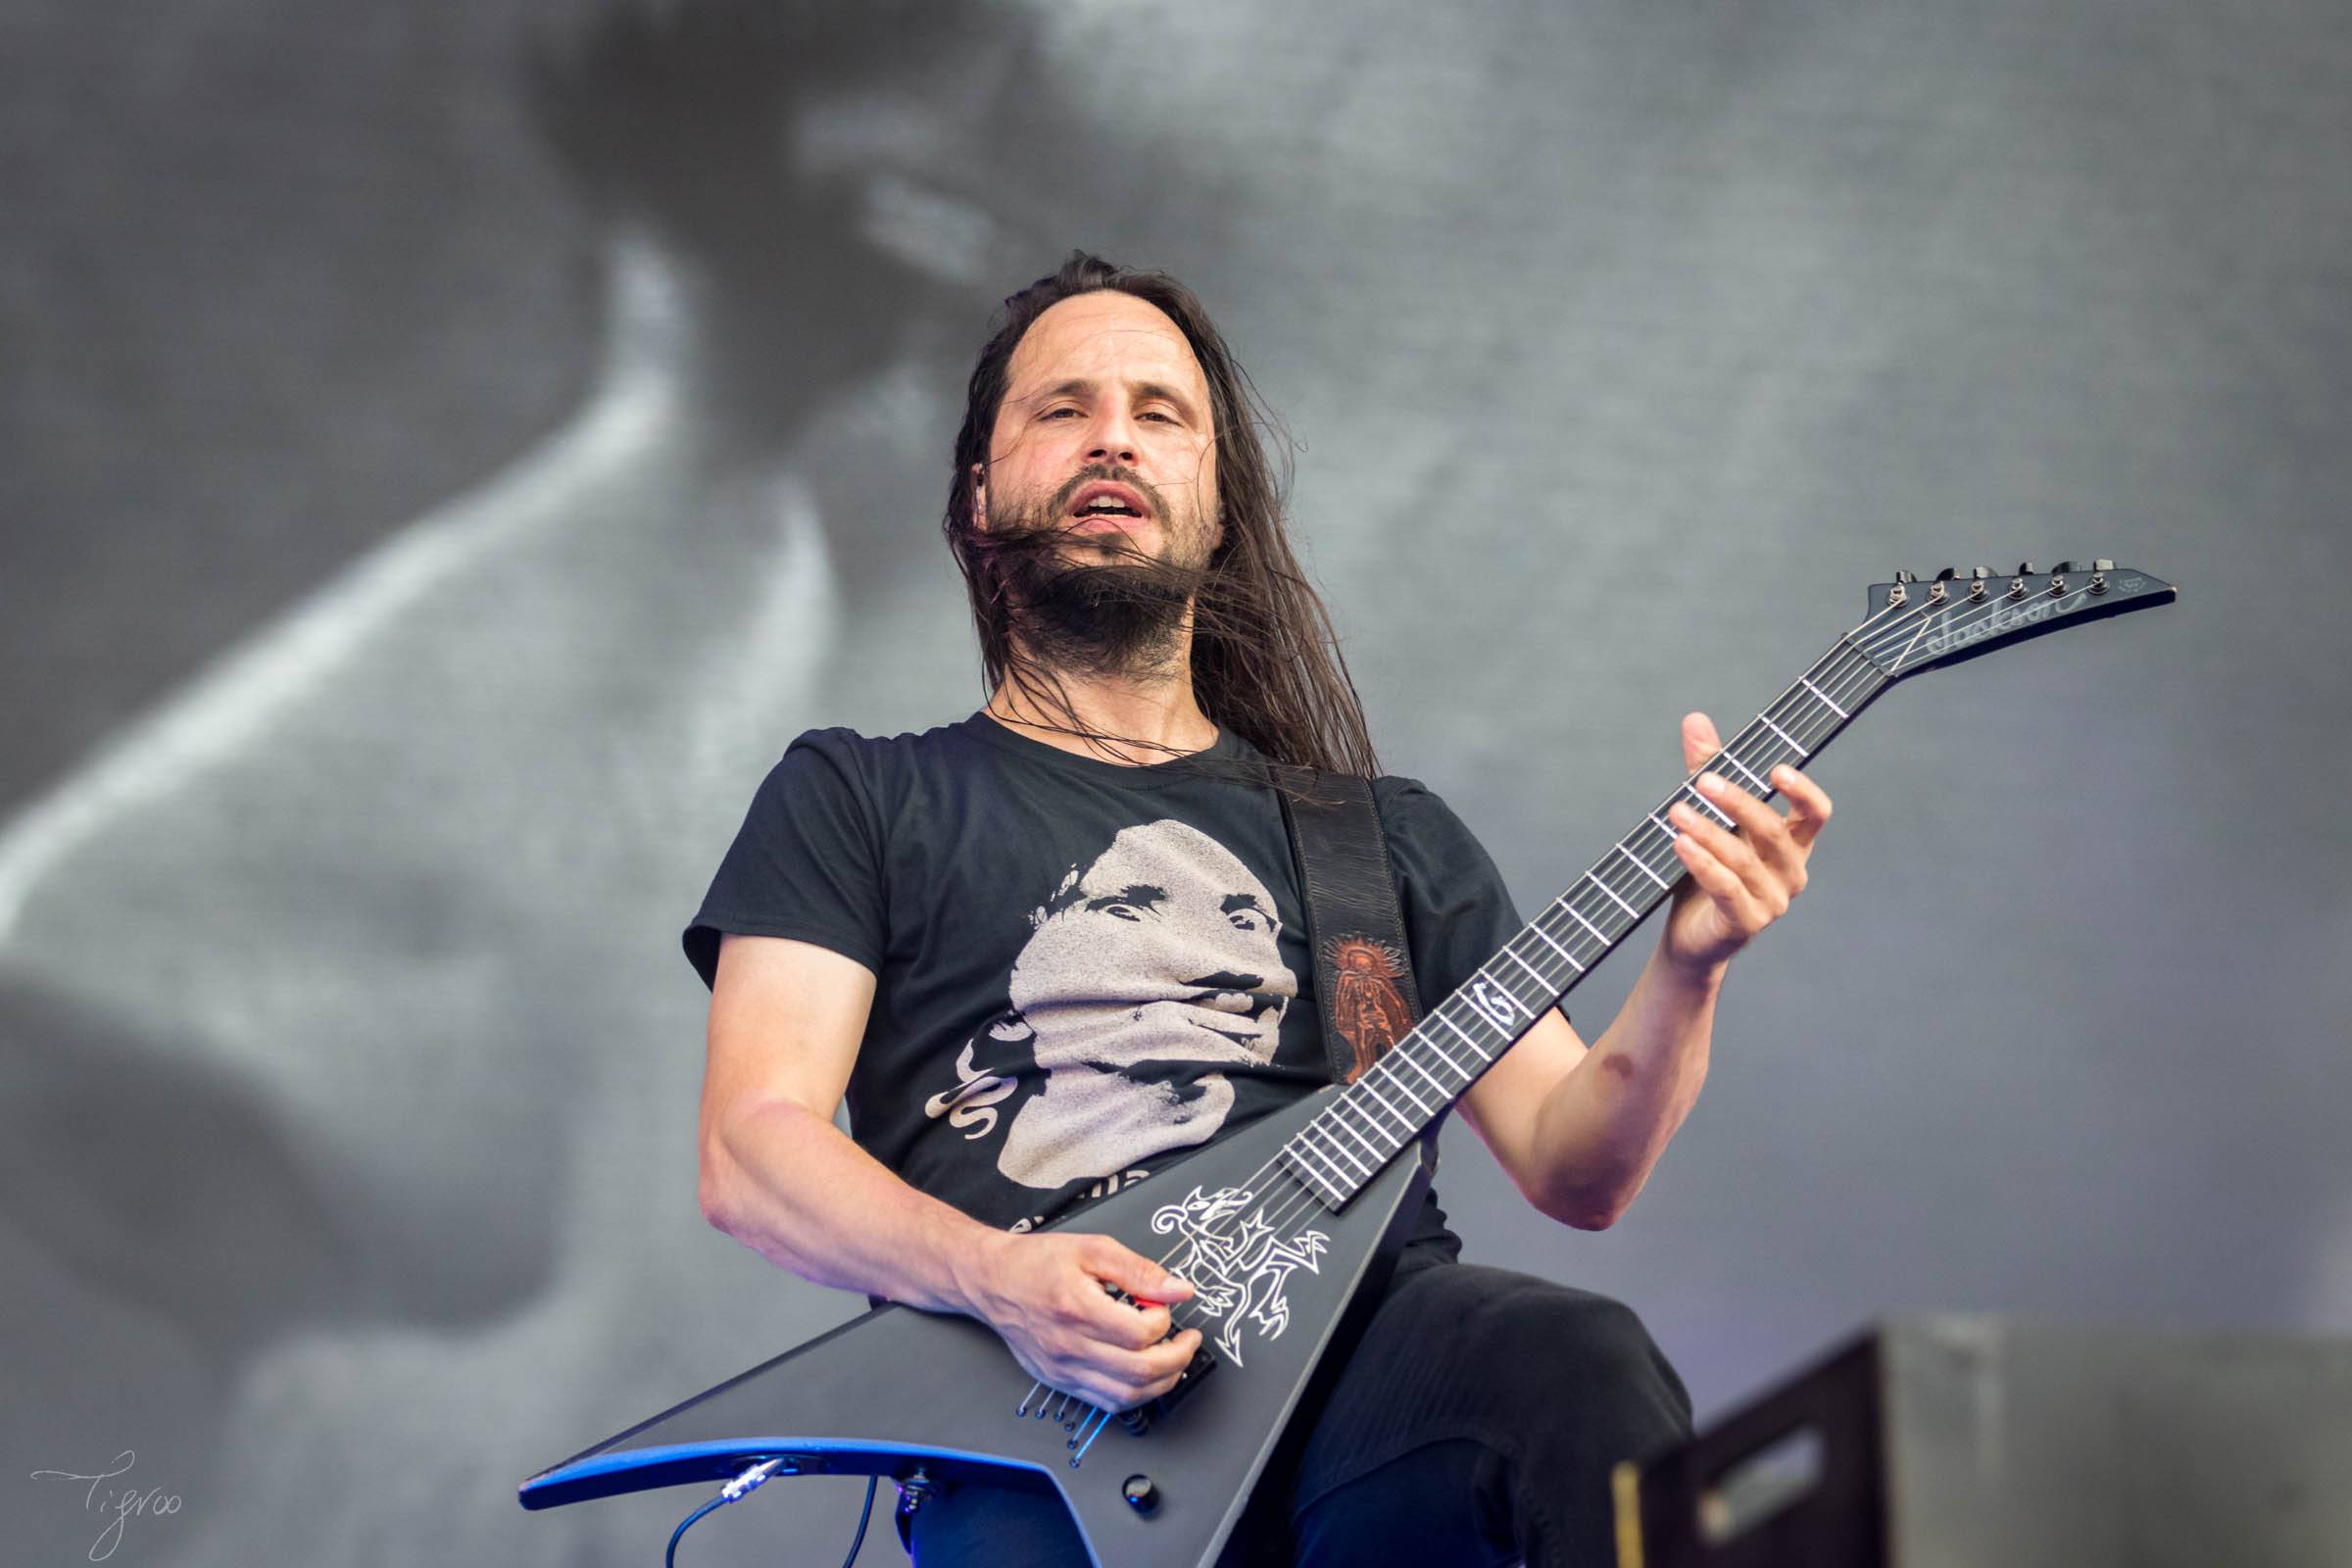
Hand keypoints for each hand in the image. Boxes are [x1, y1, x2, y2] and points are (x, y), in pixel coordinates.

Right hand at [959, 1230, 1201, 1411]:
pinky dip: (1134, 1395)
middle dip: (1178, 1358)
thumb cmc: (1036, 1262)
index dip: (1163, 1320)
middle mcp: (1068, 1346)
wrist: (992, 1280)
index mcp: (1077, 1309)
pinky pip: (1105, 1403)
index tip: (1162, 1304)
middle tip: (1189, 1340)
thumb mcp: (1092, 1249)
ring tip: (1174, 1359)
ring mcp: (1063, 1370)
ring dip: (1162, 1382)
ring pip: (1126, 1396)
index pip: (1139, 1334)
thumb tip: (1178, 1289)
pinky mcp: (1059, 1381)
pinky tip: (1145, 1375)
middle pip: (1139, 1372)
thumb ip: (1139, 1270)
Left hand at [1659, 711, 1831, 977]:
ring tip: (1676, 811)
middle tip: (1701, 780)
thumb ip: (1707, 769)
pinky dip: (1703, 863)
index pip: (1816, 814)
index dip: (1803, 791)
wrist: (1691, 936)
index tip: (1776, 769)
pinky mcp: (1747, 923)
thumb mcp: (1709, 816)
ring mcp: (1773, 901)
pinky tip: (1680, 843)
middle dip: (1737, 802)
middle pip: (1773, 830)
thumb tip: (1695, 720)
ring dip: (1708, 831)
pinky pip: (1726, 888)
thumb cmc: (1706, 871)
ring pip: (1743, 859)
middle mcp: (1791, 872)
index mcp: (1792, 844)